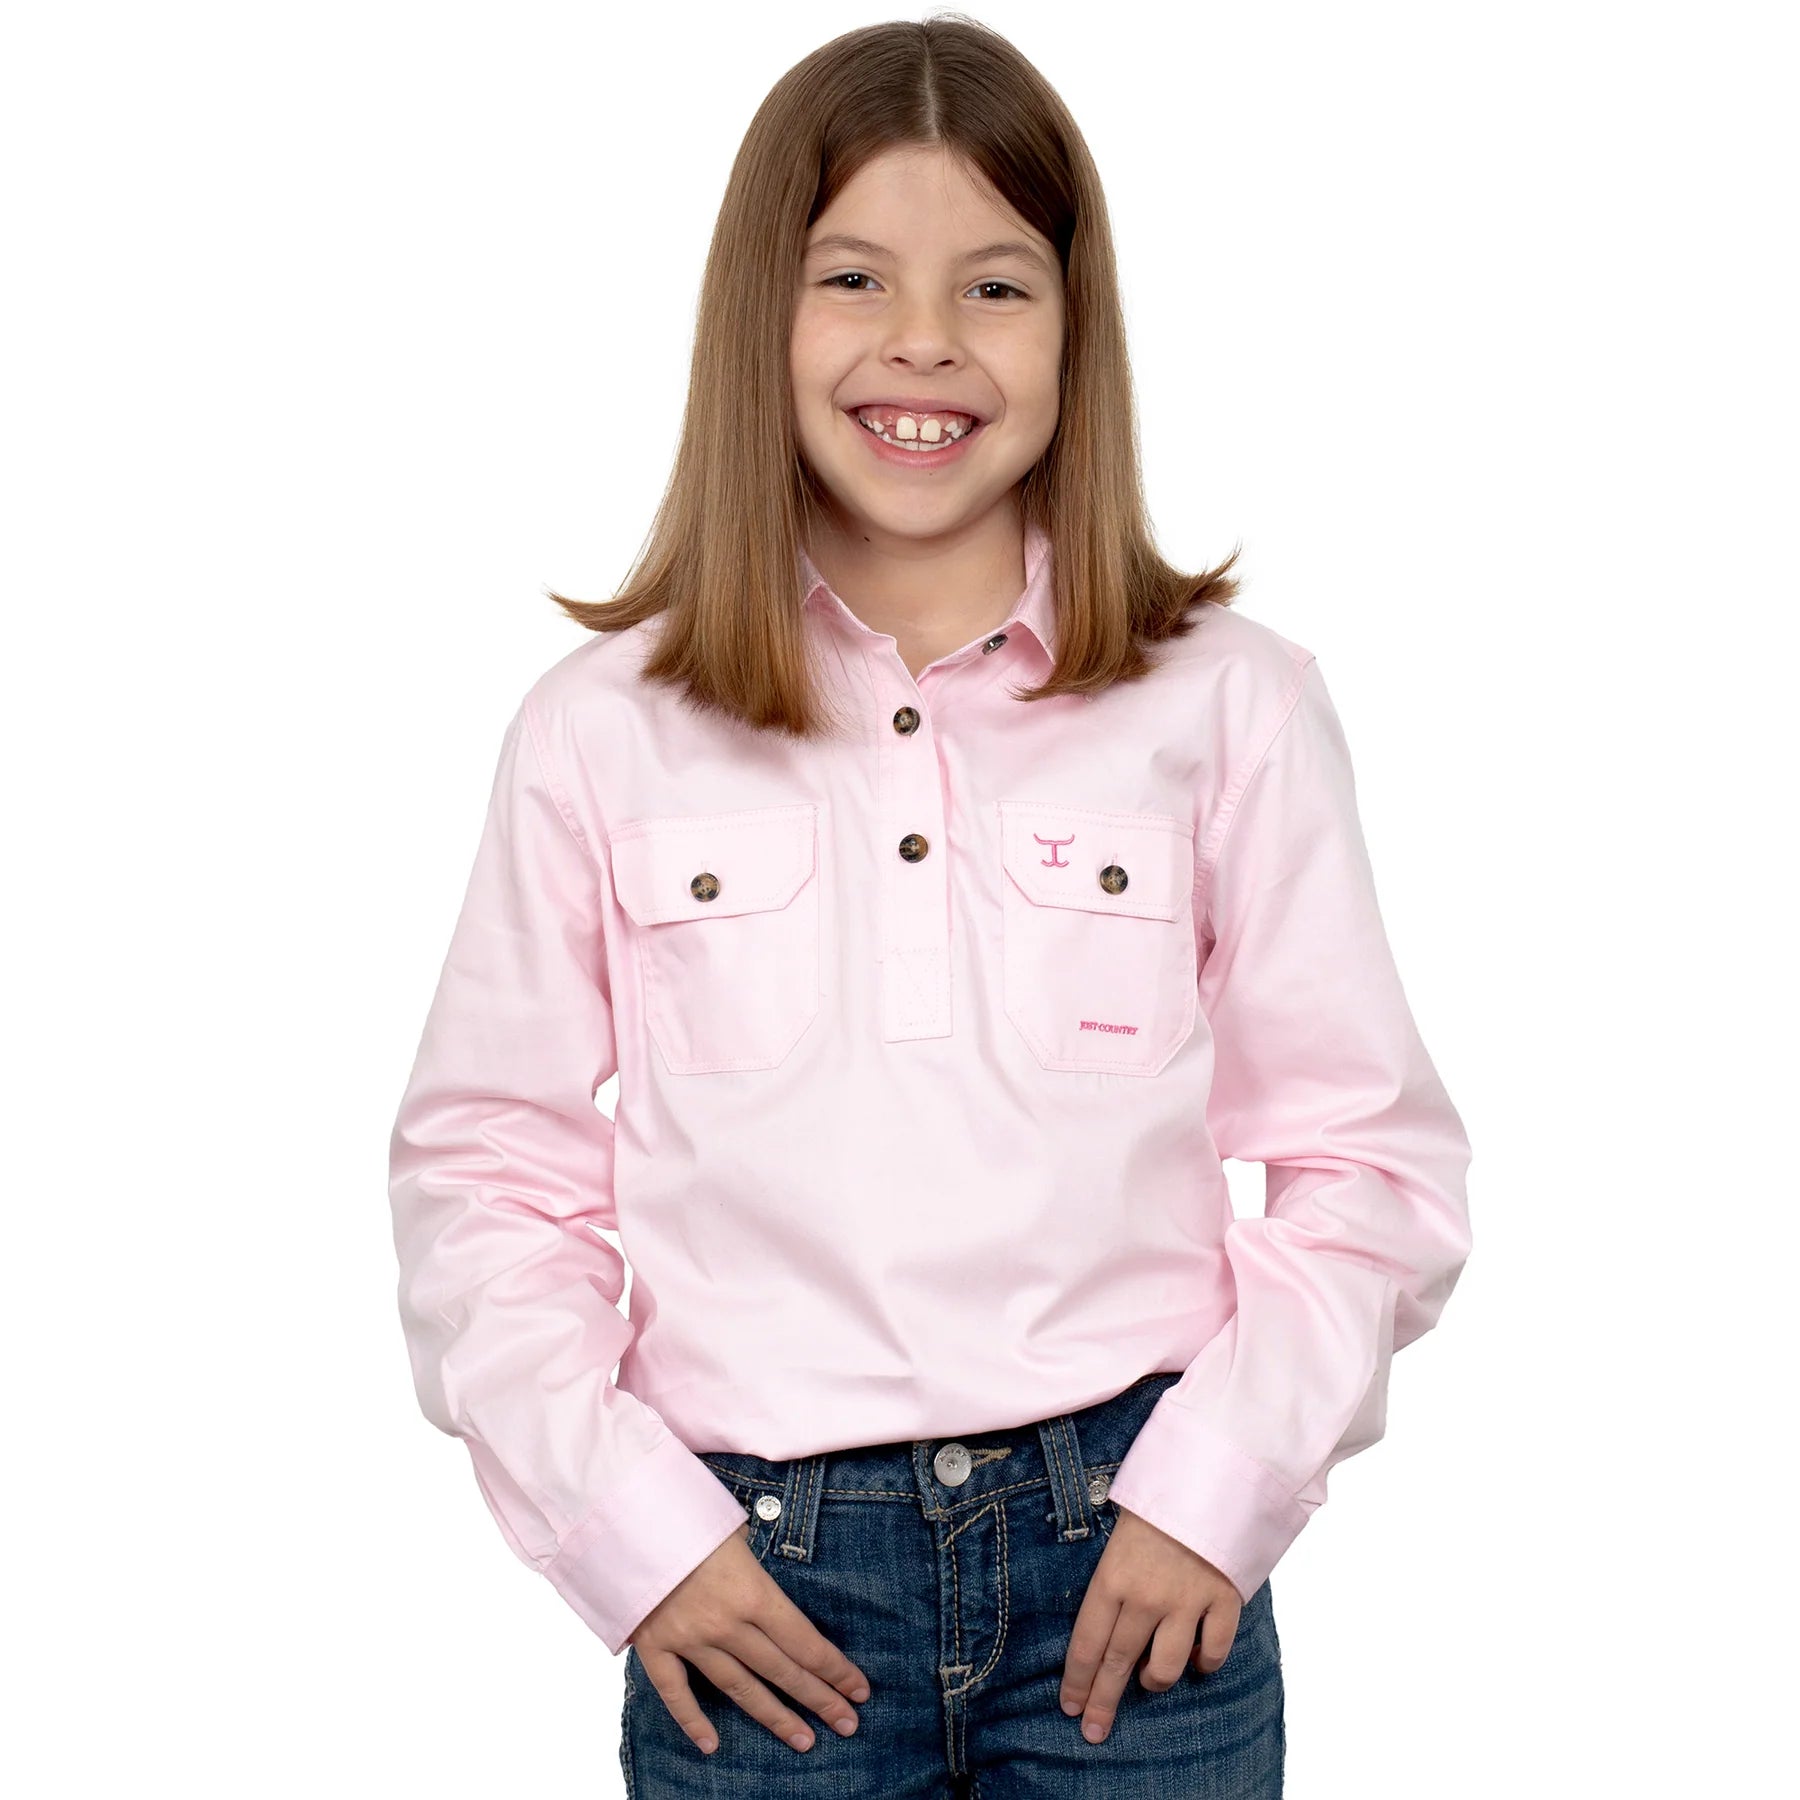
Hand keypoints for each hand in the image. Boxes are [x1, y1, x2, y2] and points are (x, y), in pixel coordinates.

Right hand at [629, 1524, 870, 1756]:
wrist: (624, 1516)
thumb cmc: (687, 1513)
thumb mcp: (736, 1530)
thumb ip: (757, 1564)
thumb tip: (772, 1586)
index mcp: (753, 1592)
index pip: (805, 1642)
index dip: (835, 1669)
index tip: (859, 1690)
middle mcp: (726, 1623)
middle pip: (782, 1670)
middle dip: (819, 1698)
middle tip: (847, 1724)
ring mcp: (689, 1639)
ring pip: (740, 1688)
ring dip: (774, 1716)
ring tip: (803, 1740)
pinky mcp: (654, 1646)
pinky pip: (676, 1692)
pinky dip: (692, 1721)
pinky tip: (712, 1745)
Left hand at [1058, 1506, 1240, 1744]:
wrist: (1208, 1471)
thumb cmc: (1155, 1501)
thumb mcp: (1118, 1536)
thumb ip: (1112, 1580)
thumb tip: (1106, 1622)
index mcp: (1112, 1578)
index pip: (1087, 1643)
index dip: (1077, 1681)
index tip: (1070, 1706)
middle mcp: (1146, 1598)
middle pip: (1117, 1664)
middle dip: (1102, 1702)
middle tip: (1093, 1730)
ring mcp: (1186, 1602)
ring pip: (1165, 1668)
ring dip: (1154, 1681)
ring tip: (1149, 1680)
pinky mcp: (1222, 1600)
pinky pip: (1213, 1650)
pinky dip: (1206, 1662)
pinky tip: (1199, 1660)